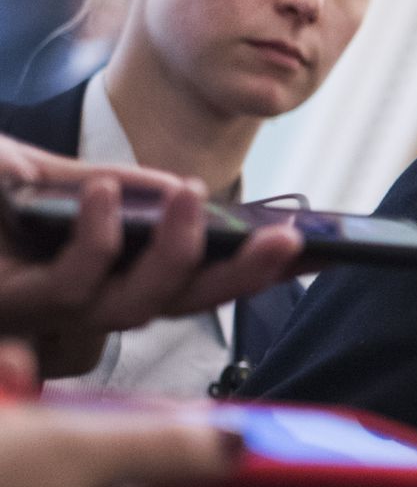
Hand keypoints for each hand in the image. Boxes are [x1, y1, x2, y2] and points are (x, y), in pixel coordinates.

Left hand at [0, 135, 303, 375]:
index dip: (258, 268)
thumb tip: (187, 192)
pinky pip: (71, 284)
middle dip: (242, 276)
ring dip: (176, 255)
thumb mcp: (51, 175)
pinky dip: (98, 239)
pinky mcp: (14, 303)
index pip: (197, 280)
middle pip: (183, 304)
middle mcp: (87, 301)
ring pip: (136, 307)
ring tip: (192, 196)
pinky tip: (107, 192)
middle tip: (288, 240)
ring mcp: (49, 311)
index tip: (317, 248)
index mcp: (106, 273)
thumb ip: (117, 185)